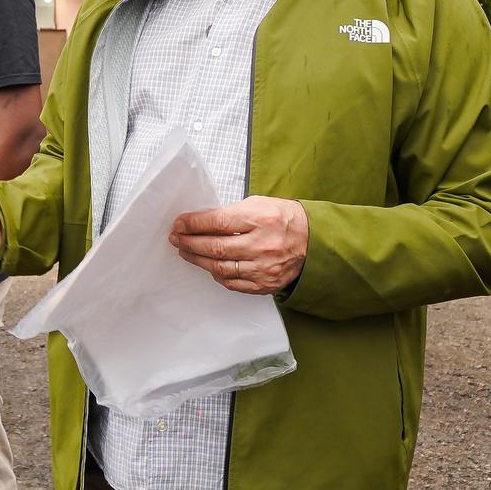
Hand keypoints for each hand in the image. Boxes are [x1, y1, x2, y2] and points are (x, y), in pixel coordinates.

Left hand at [168, 197, 307, 294]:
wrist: (314, 241)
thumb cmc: (284, 219)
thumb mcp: (260, 205)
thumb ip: (232, 213)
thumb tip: (201, 222)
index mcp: (260, 219)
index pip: (218, 222)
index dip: (193, 224)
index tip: (179, 223)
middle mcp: (262, 245)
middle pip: (215, 247)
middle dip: (190, 242)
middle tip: (176, 238)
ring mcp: (263, 268)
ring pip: (220, 268)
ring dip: (198, 260)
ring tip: (186, 252)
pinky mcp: (265, 284)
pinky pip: (233, 283)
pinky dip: (218, 275)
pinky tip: (210, 267)